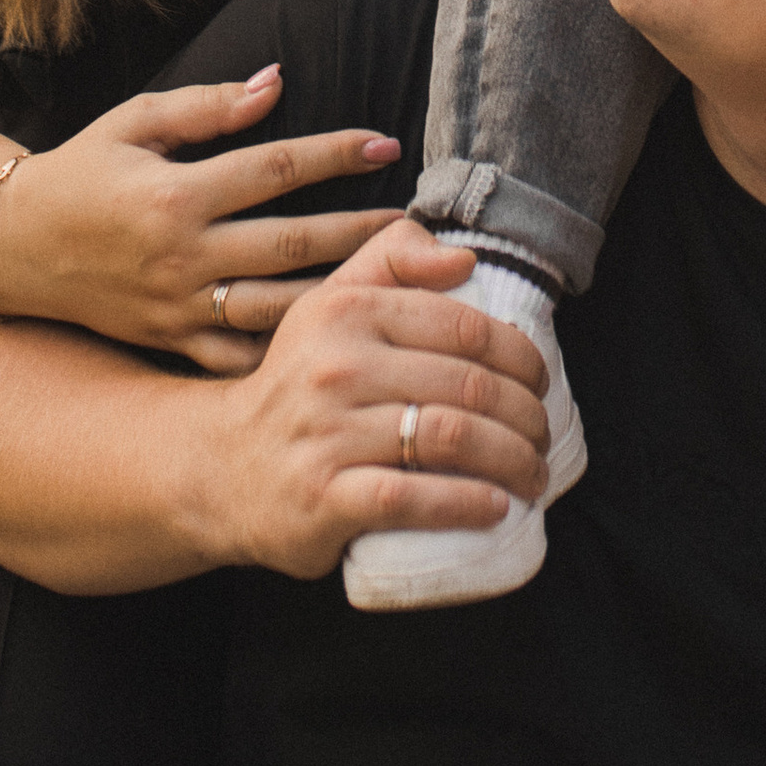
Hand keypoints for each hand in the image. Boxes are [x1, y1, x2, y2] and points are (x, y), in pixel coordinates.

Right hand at [0, 66, 406, 370]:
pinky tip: (337, 352)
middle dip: (361, 233)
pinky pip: (238, 359)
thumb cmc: (81, 172)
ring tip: (399, 288)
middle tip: (422, 229)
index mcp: (175, 193)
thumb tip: (275, 83)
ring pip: (276, 307)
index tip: (385, 145)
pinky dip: (287, 357)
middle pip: (290, 244)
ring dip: (340, 296)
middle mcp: (181, 254)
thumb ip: (207, 106)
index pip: (272, 168)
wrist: (13, 247)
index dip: (333, 154)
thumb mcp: (134, 122)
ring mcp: (178, 306)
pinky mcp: (170, 342)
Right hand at [207, 222, 552, 578]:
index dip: (522, 358)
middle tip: (544, 438)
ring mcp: (328, 435)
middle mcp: (335, 367)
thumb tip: (464, 258)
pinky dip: (468, 503)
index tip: (541, 384)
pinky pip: (414, 498)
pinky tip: (497, 507)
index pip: (465, 328)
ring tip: (533, 476)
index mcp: (346, 312)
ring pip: (450, 440)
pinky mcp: (324, 499)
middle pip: (468, 387)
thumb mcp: (331, 305)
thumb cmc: (297, 383)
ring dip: (512, 461)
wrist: (221, 466)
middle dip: (527, 417)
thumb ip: (393, 262)